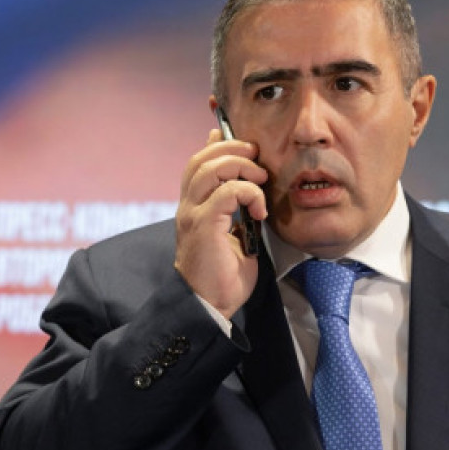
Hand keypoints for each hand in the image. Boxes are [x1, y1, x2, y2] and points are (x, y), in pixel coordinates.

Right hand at [174, 129, 268, 317]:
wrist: (210, 306)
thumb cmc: (224, 277)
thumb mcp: (234, 234)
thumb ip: (237, 211)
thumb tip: (249, 190)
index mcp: (194, 207)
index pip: (197, 163)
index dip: (217, 144)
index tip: (243, 143)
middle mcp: (188, 207)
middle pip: (201, 159)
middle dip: (232, 148)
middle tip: (257, 156)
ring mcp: (192, 215)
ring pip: (209, 168)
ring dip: (241, 166)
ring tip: (260, 179)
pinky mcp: (203, 226)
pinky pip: (226, 192)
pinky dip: (249, 194)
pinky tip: (260, 211)